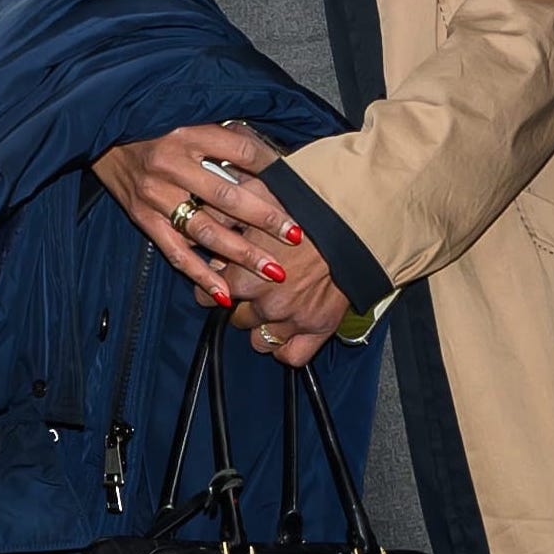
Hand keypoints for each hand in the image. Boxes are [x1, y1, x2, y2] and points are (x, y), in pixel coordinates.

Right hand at [93, 124, 294, 311]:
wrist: (104, 131)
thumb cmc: (155, 124)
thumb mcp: (189, 117)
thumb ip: (224, 137)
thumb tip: (270, 158)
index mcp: (188, 132)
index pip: (240, 150)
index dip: (270, 167)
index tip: (294, 185)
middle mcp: (172, 163)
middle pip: (227, 196)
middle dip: (265, 219)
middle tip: (296, 236)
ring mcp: (156, 193)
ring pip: (205, 230)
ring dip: (241, 254)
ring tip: (272, 270)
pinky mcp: (143, 217)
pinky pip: (176, 252)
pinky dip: (200, 275)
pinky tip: (224, 293)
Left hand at [170, 140, 350, 365]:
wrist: (353, 220)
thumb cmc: (305, 207)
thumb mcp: (253, 198)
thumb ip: (222, 215)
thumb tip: (200, 220)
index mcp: (243, 277)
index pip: (207, 296)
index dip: (214, 284)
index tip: (223, 277)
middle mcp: (265, 304)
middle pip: (235, 318)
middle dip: (241, 302)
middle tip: (253, 286)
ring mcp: (292, 319)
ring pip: (259, 340)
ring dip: (261, 325)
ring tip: (271, 305)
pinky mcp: (318, 327)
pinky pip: (291, 355)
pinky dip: (284, 347)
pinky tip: (284, 332)